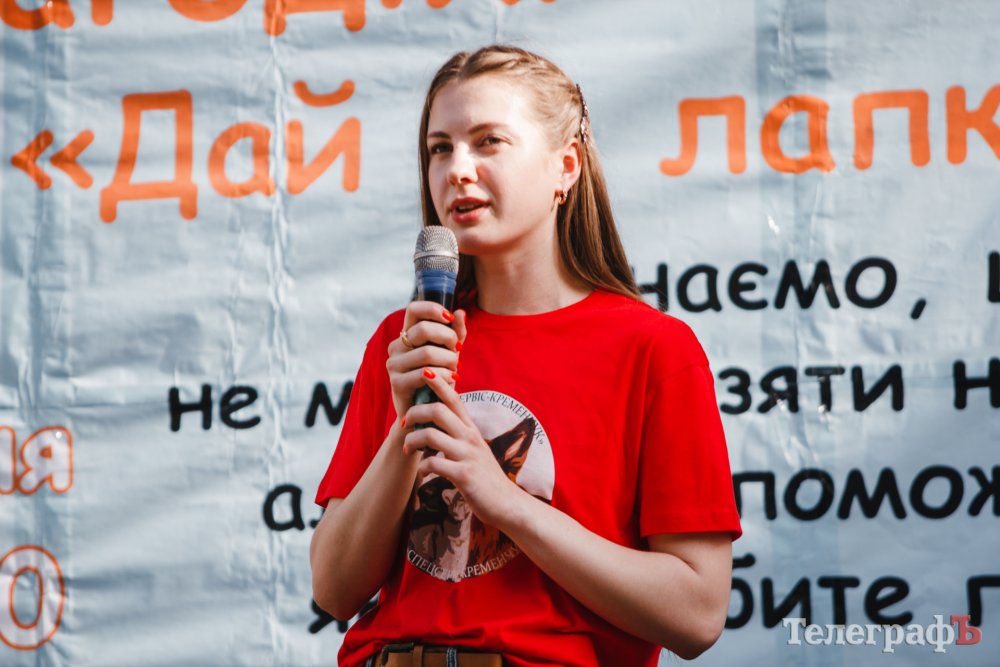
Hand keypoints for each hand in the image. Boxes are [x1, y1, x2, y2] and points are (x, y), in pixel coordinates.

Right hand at [386, 302, 466, 421]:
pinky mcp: (396, 383)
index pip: (413, 309)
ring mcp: (393, 365)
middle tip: (457, 352)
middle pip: (423, 329)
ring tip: (455, 369)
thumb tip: (461, 312)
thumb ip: (456, 334)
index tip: (449, 319)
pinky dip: (444, 375)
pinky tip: (452, 379)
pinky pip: (425, 373)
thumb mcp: (450, 354)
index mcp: (406, 336)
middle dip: (448, 339)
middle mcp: (396, 347)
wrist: (427, 413)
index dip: (433, 309)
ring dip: (448, 361)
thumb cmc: (439, 380)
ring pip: (427, 353)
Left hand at [400, 370, 527, 529]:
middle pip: (438, 409)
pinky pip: (433, 464)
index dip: (437, 382)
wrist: (508, 504)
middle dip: (414, 412)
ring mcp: (467, 455)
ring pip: (431, 434)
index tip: (423, 373)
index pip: (454, 397)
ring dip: (412, 440)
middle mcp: (470, 437)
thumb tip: (436, 422)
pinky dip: (422, 467)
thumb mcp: (474, 449)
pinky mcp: (464, 475)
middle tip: (404, 424)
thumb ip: (459, 434)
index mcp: (471, 429)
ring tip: (407, 449)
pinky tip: (423, 472)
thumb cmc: (486, 477)